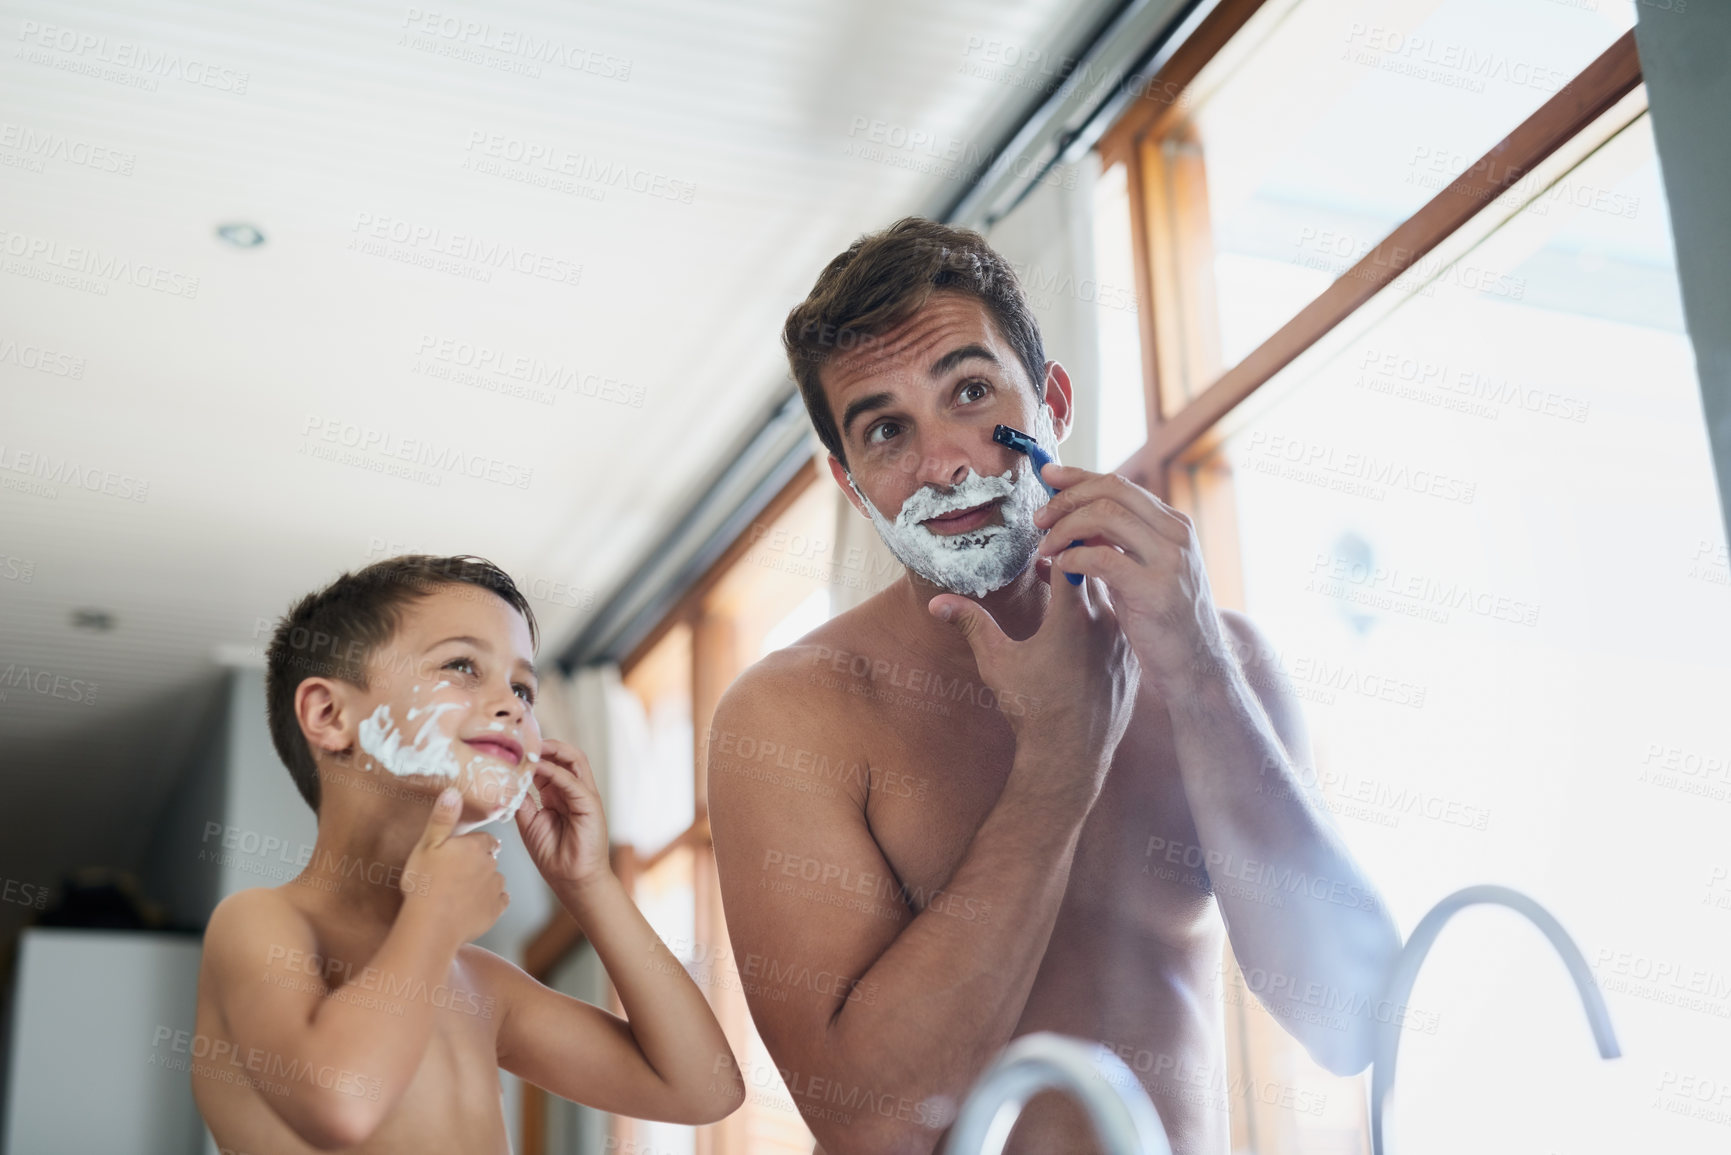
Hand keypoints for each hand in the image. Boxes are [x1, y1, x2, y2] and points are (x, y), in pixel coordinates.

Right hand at [401, 788, 508, 946]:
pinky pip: (499, 902)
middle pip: (490, 858)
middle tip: (459, 871)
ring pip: (495, 880)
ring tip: (464, 890)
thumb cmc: (425, 883)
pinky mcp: (495, 911)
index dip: (474, 843)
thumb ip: (442, 818)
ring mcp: (494, 889)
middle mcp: (490, 865)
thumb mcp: (427, 845)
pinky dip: (490, 903)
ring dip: (484, 882)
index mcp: (475, 847)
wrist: (431, 924)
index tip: (465, 849)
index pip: (484, 839)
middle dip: (479, 862)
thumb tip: (453, 792)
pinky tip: (474, 906)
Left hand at [514, 739, 612, 893]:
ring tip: (533, 747)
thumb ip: (522, 800)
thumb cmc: (553, 855)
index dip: (532, 755)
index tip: (512, 748)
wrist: (572, 880)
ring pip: (574, 759)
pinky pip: (573, 781)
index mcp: (558, 794)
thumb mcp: (528, 822)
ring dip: (554, 750)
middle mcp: (572, 790)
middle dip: (544, 745)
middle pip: (563, 756)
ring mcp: (584, 795)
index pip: (548, 764)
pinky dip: (556, 771)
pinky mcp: (591, 804)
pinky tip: (539, 768)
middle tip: (522, 741)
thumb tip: (507, 781)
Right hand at [927, 547, 1139, 808]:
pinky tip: (1083, 633)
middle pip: (1097, 573)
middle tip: (1050, 560)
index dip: (1057, 546)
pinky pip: (1124, 628)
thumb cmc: (1031, 708)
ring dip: (1091, 591)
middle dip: (1074, 563)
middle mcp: (1106, 624)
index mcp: (1072, 617)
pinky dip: (1105, 620)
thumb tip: (938, 603)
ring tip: (1063, 594)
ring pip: (1114, 600)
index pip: (1074, 556)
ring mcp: (1124, 644)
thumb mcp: (996, 662)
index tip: (1042, 547)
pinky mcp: (1132, 664)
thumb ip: (972, 624)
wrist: (1069, 757)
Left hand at [1031, 463, 1231, 697]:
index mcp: (1173, 525)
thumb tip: (1070, 520)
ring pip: (1105, 516)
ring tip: (1044, 546)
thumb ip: (1115, 544)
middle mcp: (1176, 535)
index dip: (1078, 477)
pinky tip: (1060, 567)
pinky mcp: (1155, 590)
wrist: (1196, 668)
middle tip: (1038, 517)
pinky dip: (1073, 558)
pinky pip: (1101, 558)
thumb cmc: (1162, 622)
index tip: (1047, 476)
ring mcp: (1169, 560)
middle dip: (1066, 498)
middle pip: (1111, 491)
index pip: (1120, 484)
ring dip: (1064, 528)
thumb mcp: (1141, 572)